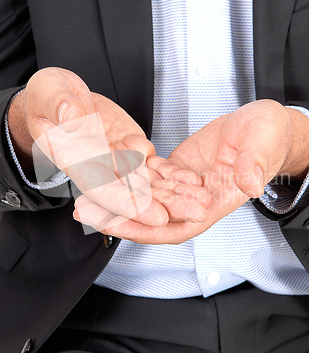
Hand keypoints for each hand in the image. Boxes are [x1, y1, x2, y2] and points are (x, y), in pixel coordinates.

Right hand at [8, 67, 210, 227]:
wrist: (61, 100)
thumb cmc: (49, 97)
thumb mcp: (48, 91)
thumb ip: (58, 104)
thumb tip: (71, 117)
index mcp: (74, 158)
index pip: (101, 187)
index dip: (127, 203)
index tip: (154, 214)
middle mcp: (98, 167)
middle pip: (132, 194)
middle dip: (164, 206)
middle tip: (194, 213)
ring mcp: (116, 162)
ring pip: (148, 184)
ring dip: (176, 194)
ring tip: (202, 200)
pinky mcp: (131, 153)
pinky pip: (154, 168)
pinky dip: (174, 175)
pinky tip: (194, 181)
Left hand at [75, 99, 308, 243]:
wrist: (264, 125)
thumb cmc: (269, 136)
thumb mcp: (262, 145)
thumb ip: (253, 165)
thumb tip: (249, 184)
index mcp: (216, 201)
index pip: (175, 225)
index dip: (143, 227)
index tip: (113, 224)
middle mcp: (196, 199)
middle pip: (152, 216)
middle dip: (118, 215)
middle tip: (84, 210)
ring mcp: (185, 185)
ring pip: (146, 197)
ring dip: (117, 196)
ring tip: (85, 192)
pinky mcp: (179, 169)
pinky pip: (150, 176)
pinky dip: (129, 176)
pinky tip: (107, 170)